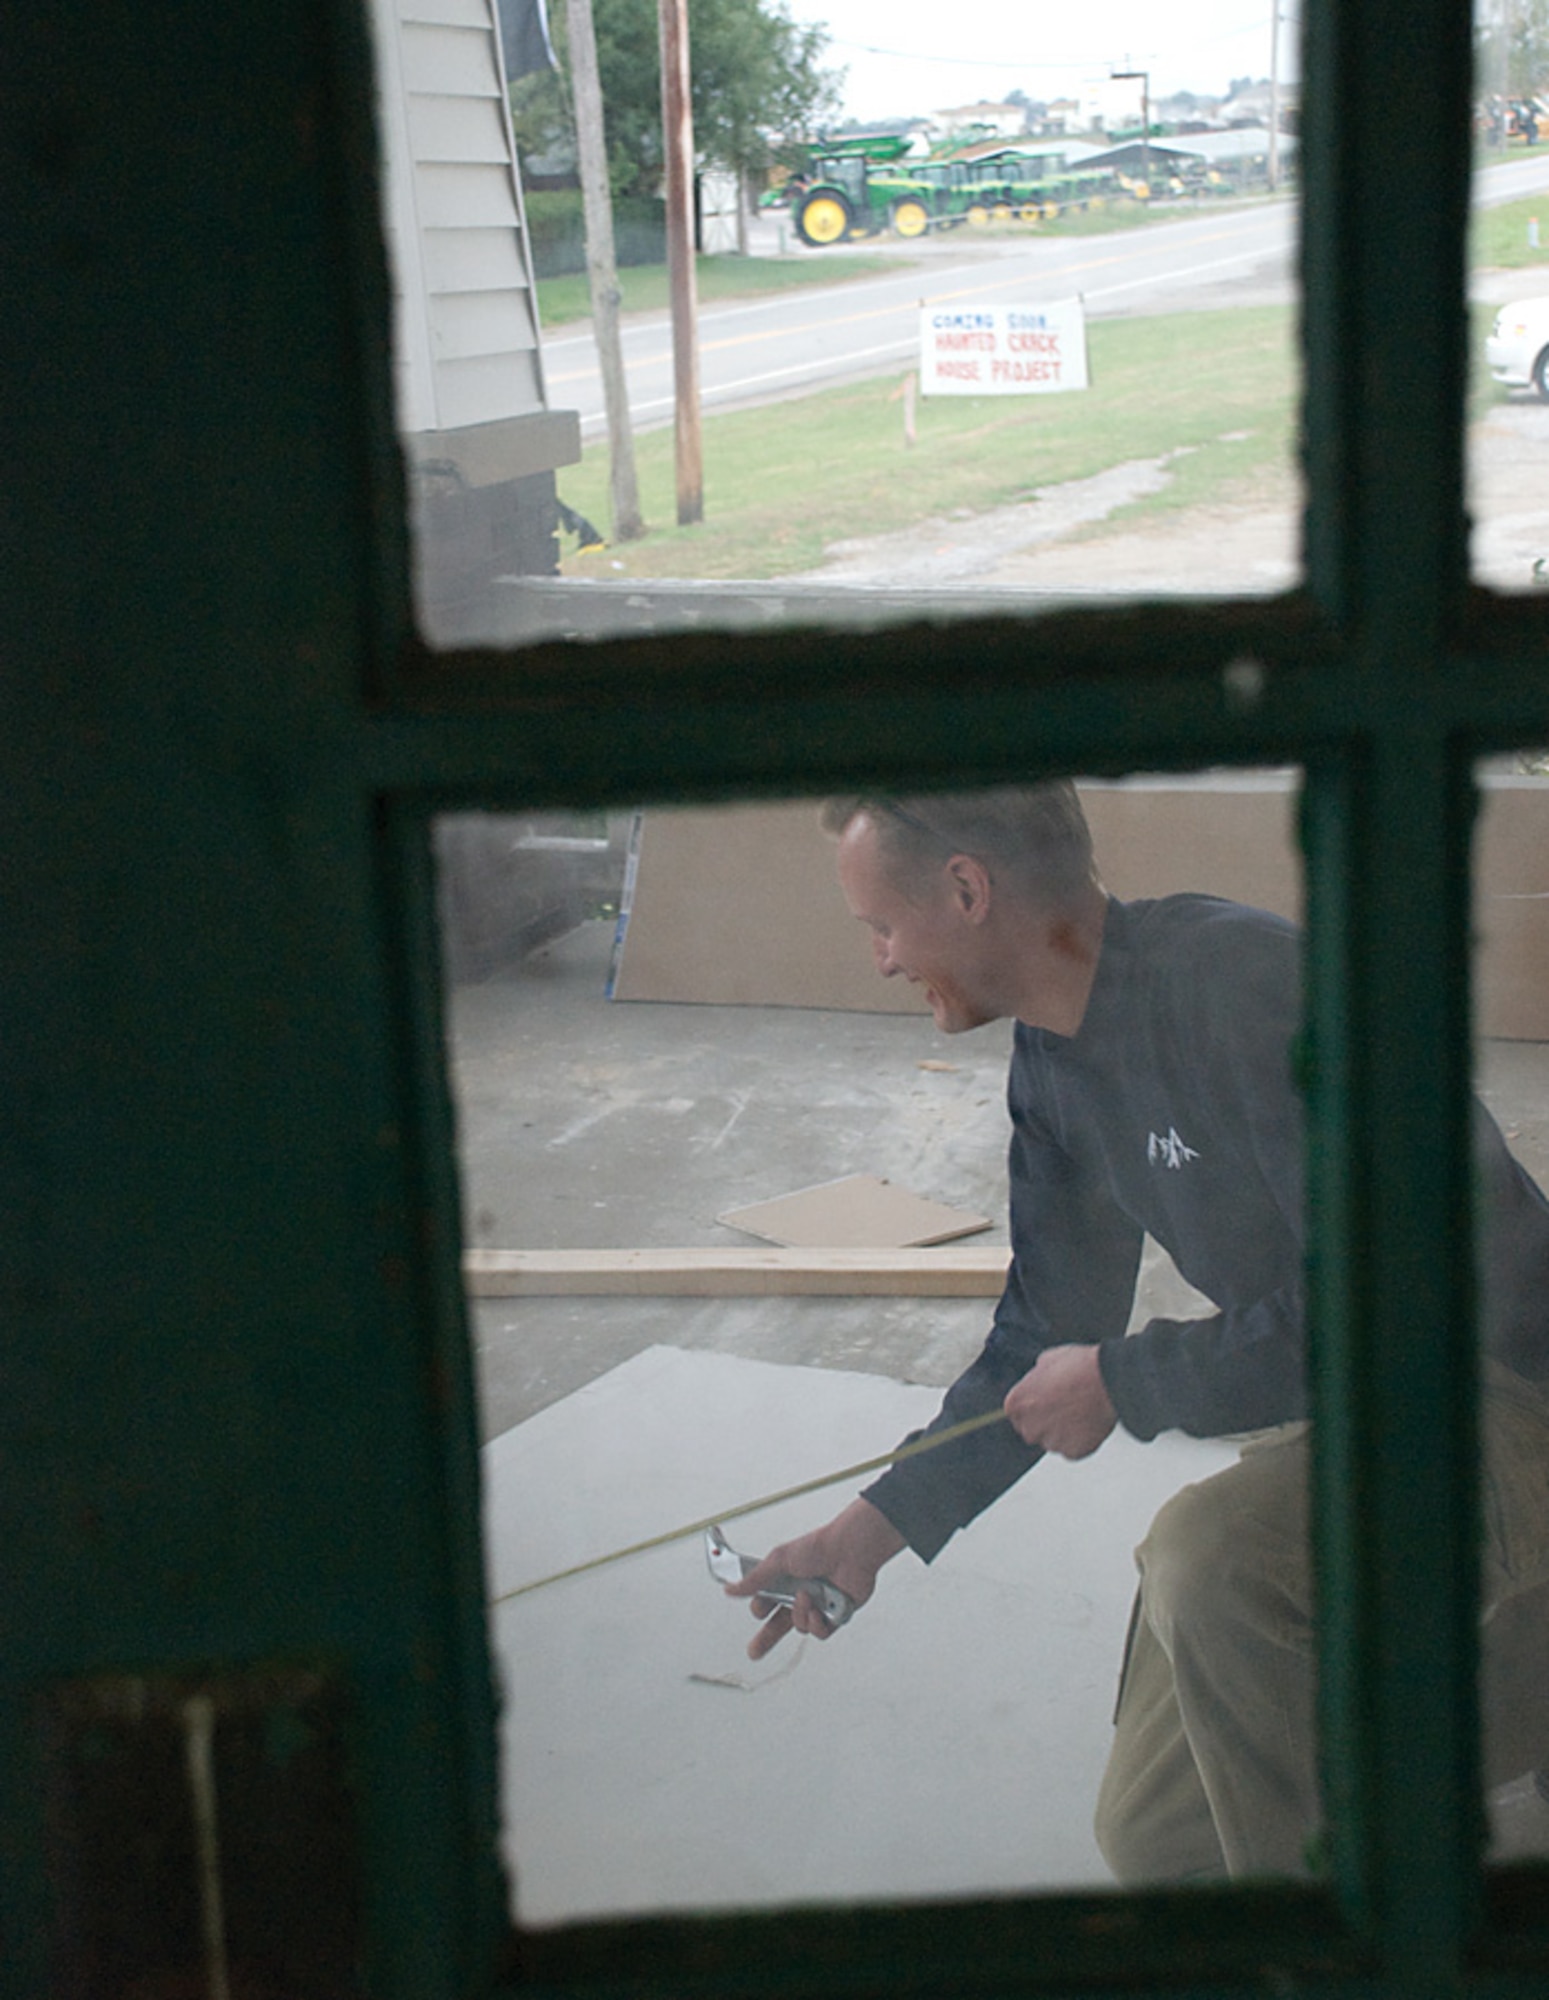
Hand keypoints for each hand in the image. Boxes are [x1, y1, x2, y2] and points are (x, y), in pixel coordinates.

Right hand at [724, 1497, 905, 1660]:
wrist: (850, 1550)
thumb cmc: (818, 1548)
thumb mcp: (779, 1561)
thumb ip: (754, 1580)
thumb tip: (729, 1589)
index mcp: (786, 1581)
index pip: (766, 1603)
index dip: (760, 1609)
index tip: (758, 1609)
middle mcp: (800, 1595)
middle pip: (779, 1624)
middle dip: (765, 1639)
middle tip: (753, 1652)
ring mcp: (818, 1606)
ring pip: (800, 1627)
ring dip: (800, 1615)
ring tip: (807, 1597)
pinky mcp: (835, 1616)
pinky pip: (820, 1633)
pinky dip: (817, 1624)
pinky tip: (819, 1611)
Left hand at [1003, 1344, 1116, 1459]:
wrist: (1108, 1381)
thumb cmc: (1079, 1367)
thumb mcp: (1046, 1360)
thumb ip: (1035, 1378)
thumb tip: (1038, 1380)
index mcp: (1017, 1404)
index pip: (1016, 1412)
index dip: (1032, 1405)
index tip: (1044, 1400)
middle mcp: (1029, 1427)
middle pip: (1032, 1429)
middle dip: (1045, 1420)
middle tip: (1064, 1405)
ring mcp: (1051, 1442)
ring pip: (1052, 1441)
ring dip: (1062, 1431)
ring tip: (1080, 1411)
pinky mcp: (1072, 1453)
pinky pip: (1072, 1449)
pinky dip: (1080, 1439)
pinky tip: (1088, 1421)